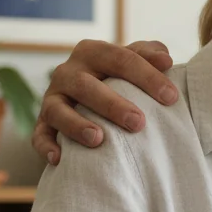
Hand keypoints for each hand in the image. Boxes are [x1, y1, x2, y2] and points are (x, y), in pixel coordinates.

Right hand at [33, 39, 177, 164]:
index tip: (171, 97)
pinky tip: (60, 159)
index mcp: (93, 52)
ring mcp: (52, 97)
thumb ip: (148, 55)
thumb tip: (166, 59)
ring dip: (76, 125)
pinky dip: (46, 146)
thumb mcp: (134, 61)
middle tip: (138, 123)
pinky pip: (39, 135)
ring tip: (98, 139)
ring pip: (57, 109)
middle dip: (112, 105)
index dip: (147, 77)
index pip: (121, 59)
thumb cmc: (120, 77)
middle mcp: (68, 72)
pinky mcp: (43, 123)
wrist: (89, 94)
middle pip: (86, 85)